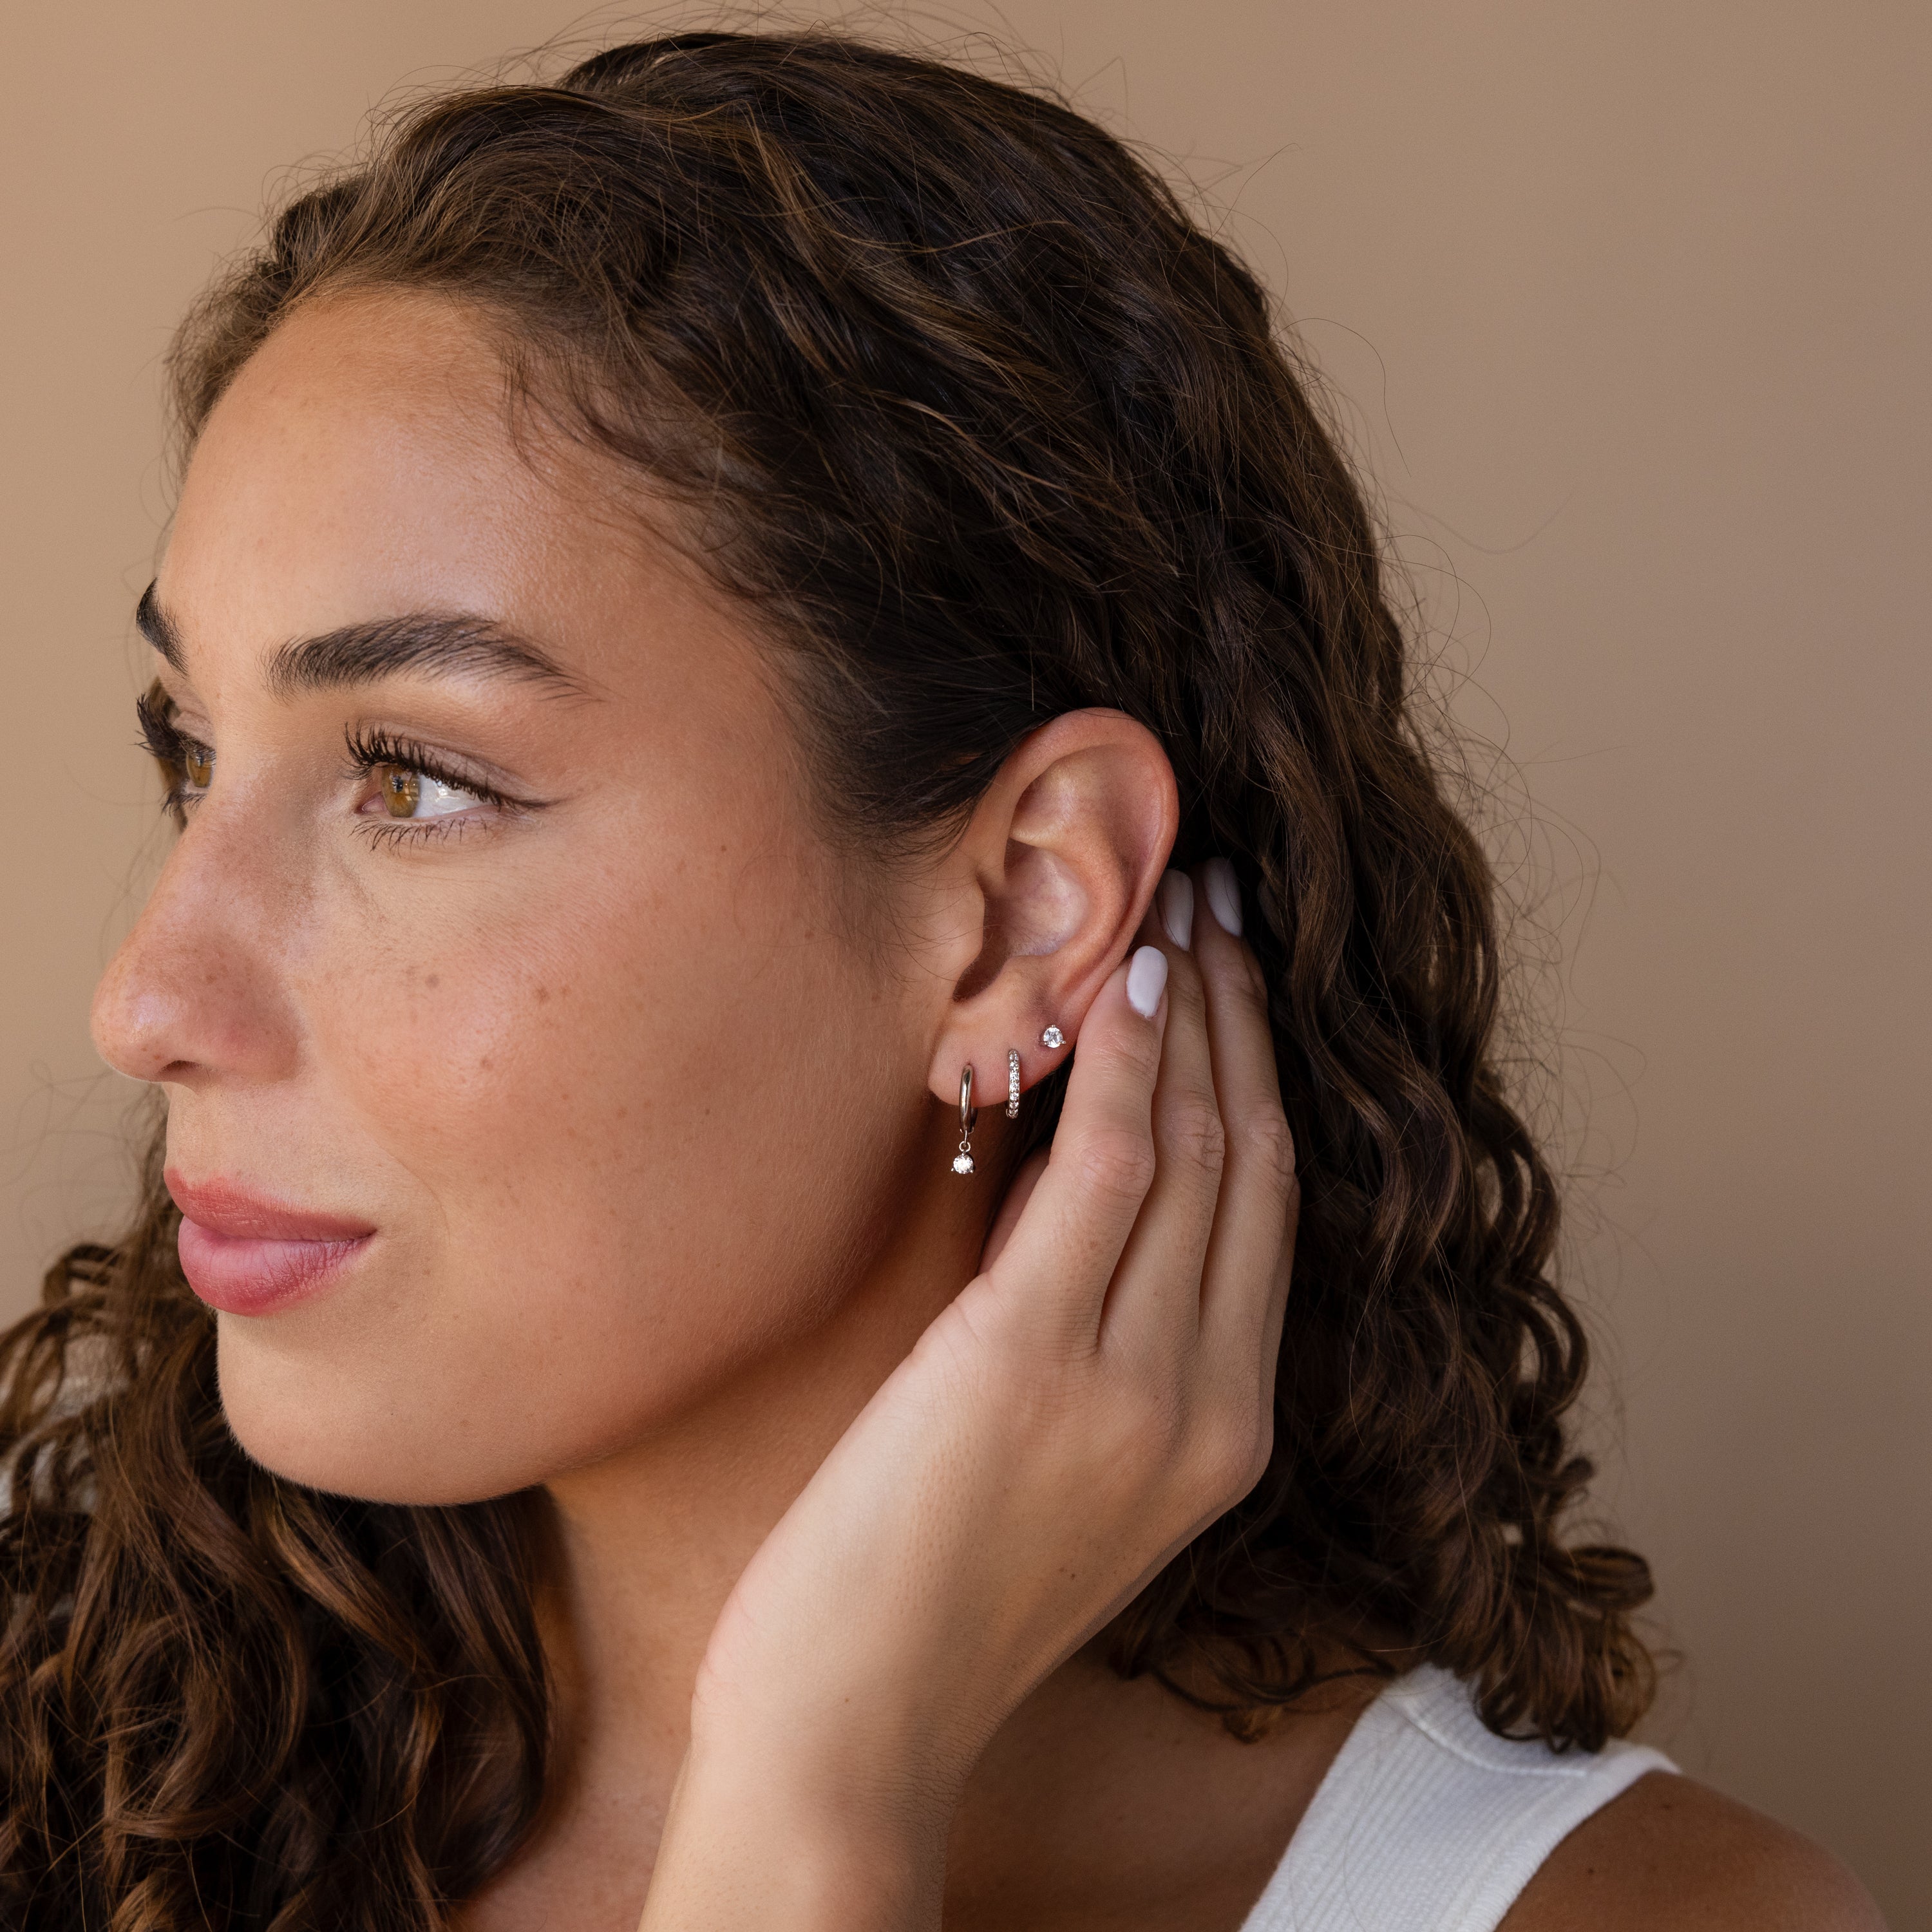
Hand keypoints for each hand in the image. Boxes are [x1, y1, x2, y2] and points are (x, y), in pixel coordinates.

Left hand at [638, 861, 1298, 1930]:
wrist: (853, 1727)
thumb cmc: (927, 1597)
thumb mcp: (1057, 1467)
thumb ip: (1097, 1343)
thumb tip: (1066, 1180)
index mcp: (1223, 1432)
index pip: (1264, 1214)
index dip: (1259, 1081)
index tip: (1237, 983)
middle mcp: (1207, 1402)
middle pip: (1247, 1162)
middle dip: (1242, 1019)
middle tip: (1226, 907)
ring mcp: (1136, 1384)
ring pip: (1192, 1148)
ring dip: (1189, 1011)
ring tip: (1178, 907)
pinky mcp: (1037, 1361)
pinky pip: (1108, 1173)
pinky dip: (1122, 1065)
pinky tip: (1123, 982)